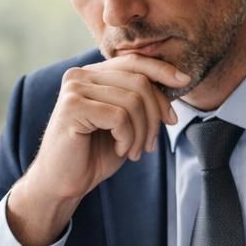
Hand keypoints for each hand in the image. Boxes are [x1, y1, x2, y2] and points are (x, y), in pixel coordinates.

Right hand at [7, 55, 188, 245]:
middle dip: (154, 115)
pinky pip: (119, 117)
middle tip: (151, 144)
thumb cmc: (93, 154)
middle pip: (138, 82)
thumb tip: (174, 81)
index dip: (162, 70)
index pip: (133, 62)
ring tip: (135, 151)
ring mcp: (74, 89)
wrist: (61, 183)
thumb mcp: (124, 123)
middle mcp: (80, 75)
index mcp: (92, 74)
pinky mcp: (72, 107)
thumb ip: (140, 99)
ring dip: (142, 132)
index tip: (184, 83)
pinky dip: (127, 138)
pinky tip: (120, 150)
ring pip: (132, 101)